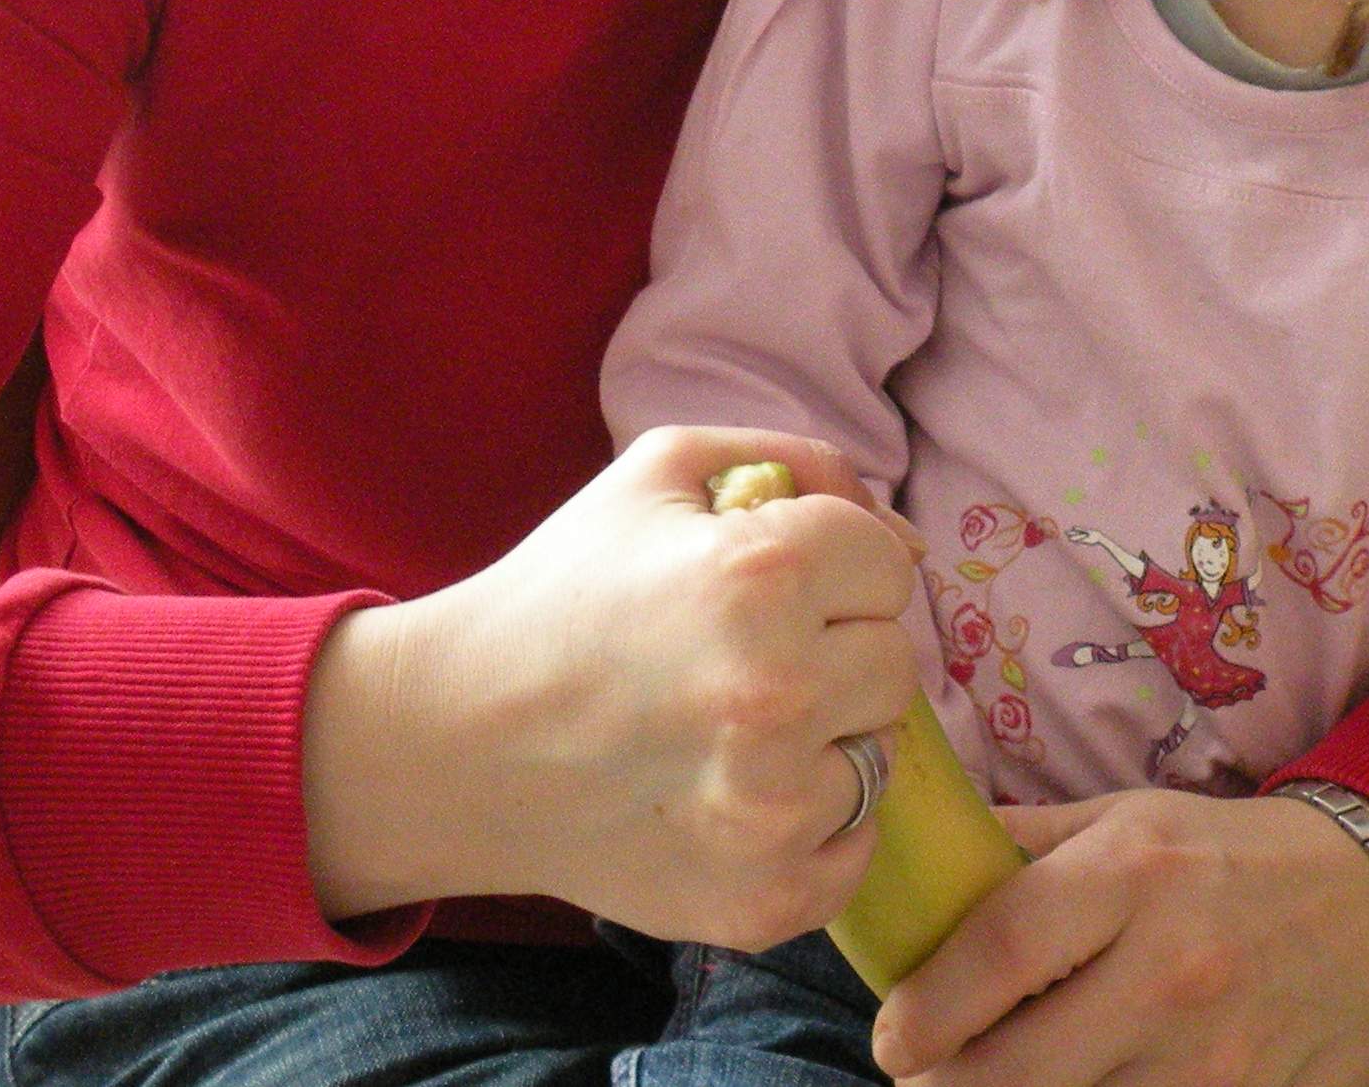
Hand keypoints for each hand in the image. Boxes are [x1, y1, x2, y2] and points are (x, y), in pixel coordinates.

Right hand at [303, 423, 924, 945]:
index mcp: (761, 575)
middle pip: (896, 662)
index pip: (891, 564)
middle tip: (742, 655)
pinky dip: (811, 825)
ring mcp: (776, 812)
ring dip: (824, 738)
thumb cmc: (564, 592)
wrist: (459, 742)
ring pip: (878, 757)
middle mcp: (781, 694)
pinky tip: (730, 795)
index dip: (832, 565)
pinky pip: (855, 847)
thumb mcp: (666, 472)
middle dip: (834, 648)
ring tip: (731, 727)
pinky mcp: (768, 900)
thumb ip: (802, 466)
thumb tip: (908, 542)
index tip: (765, 584)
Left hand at [870, 786, 1368, 1086]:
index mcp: (1134, 874)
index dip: (927, 1007)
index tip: (890, 1033)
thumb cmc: (1233, 856)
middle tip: (922, 1076)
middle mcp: (1172, 970)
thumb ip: (1027, 843)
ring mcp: (1216, 1061)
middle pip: (1019, 1067)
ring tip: (985, 1083)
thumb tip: (924, 858)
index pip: (1002, 952)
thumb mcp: (1131, 817)